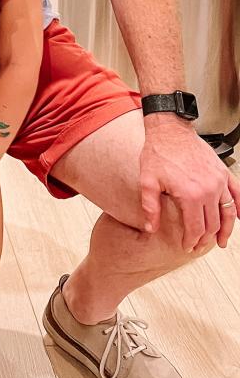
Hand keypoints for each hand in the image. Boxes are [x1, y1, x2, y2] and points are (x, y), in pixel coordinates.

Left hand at [140, 115, 239, 249]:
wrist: (169, 130)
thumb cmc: (158, 153)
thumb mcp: (147, 182)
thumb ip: (150, 208)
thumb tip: (151, 228)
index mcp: (190, 195)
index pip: (195, 228)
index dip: (191, 241)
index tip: (187, 247)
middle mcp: (208, 190)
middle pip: (212, 224)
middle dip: (205, 239)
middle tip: (198, 246)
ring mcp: (218, 181)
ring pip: (228, 213)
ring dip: (225, 230)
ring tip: (221, 241)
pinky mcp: (222, 172)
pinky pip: (237, 193)